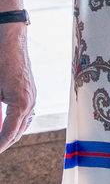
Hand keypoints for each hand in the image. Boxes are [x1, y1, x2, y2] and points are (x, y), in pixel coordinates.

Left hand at [0, 26, 37, 152]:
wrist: (11, 40)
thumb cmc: (0, 61)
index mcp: (21, 104)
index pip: (8, 134)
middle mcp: (30, 103)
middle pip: (17, 132)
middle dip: (4, 142)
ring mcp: (32, 97)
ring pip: (21, 124)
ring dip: (8, 133)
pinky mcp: (29, 92)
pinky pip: (22, 114)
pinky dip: (12, 122)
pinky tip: (3, 123)